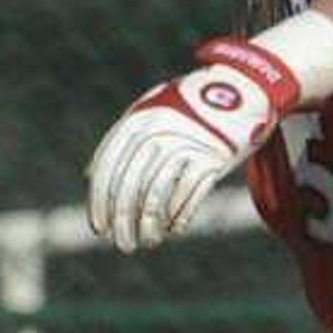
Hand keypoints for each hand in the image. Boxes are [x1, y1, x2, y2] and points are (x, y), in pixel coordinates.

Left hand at [84, 38, 299, 253]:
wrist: (242, 87)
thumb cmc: (187, 106)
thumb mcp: (150, 110)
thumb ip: (119, 138)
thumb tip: (89, 175)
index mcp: (137, 120)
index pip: (109, 168)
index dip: (100, 202)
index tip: (99, 229)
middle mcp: (158, 132)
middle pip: (131, 186)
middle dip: (123, 222)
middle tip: (122, 246)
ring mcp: (186, 144)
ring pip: (158, 196)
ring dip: (150, 226)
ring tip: (147, 242)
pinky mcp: (213, 157)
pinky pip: (189, 195)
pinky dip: (180, 216)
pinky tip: (174, 229)